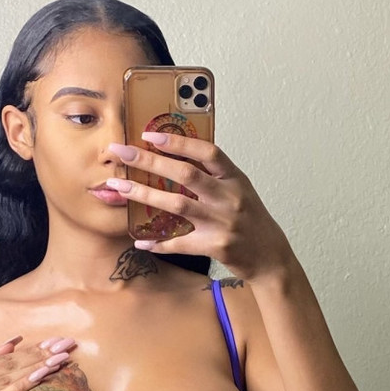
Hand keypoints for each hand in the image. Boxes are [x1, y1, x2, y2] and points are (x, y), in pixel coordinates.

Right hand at [0, 335, 76, 390]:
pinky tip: (40, 376)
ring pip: (6, 378)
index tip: (53, 343)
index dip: (30, 349)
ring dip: (36, 367)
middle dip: (38, 354)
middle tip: (64, 346)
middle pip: (6, 365)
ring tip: (59, 359)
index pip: (1, 358)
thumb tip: (13, 342)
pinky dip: (22, 384)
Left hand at [104, 133, 290, 281]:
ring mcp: (222, 222)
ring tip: (119, 186)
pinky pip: (180, 243)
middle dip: (149, 161)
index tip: (150, 134)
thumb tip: (177, 155)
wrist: (270, 256)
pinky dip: (158, 242)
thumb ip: (214, 175)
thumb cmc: (251, 220)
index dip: (179, 141)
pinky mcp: (215, 246)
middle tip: (121, 151)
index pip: (207, 152)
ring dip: (144, 194)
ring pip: (177, 205)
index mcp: (235, 178)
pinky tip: (140, 239)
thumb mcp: (239, 190)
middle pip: (185, 174)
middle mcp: (229, 198)